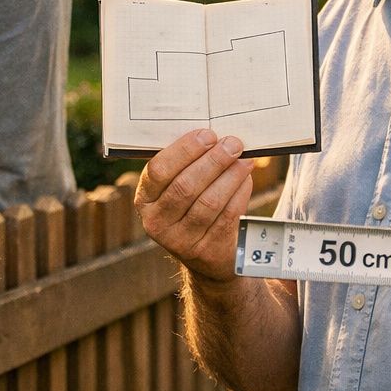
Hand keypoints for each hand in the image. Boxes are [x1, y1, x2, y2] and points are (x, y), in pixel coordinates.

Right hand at [133, 129, 252, 282]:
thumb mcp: (176, 188)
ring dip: (230, 176)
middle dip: (213, 161)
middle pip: (185, 186)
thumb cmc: (190, 206)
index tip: (208, 135)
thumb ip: (185, 165)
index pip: (159, 170)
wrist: (204, 255)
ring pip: (208, 202)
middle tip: (232, 144)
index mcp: (144, 199)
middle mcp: (156, 222)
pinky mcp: (206, 250)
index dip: (185, 151)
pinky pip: (226, 216)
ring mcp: (180, 240)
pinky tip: (246, 179)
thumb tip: (215, 136)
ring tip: (244, 159)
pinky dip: (239, 194)